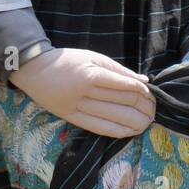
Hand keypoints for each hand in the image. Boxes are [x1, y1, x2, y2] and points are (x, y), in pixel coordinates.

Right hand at [8, 45, 156, 137]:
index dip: (141, 91)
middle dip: (141, 107)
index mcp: (90, 73)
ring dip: (133, 121)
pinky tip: (130, 132)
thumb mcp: (92, 56)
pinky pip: (97, 128)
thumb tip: (144, 81)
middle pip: (120, 102)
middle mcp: (84, 92)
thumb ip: (118, 70)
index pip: (122, 85)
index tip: (152, 94)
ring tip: (148, 122)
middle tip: (155, 110)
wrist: (34, 70)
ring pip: (111, 118)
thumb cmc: (66, 60)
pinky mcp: (71, 118)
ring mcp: (76, 107)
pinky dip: (116, 131)